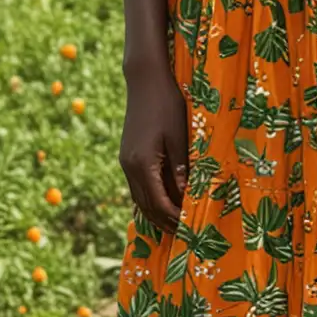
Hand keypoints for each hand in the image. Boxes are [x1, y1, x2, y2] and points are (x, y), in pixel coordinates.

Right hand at [119, 60, 188, 234]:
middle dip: (165, 222)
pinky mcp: (128, 156)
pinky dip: (149, 200)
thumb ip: (181, 168)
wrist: (144, 81)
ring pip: (139, 198)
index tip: (190, 229)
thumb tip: (185, 196)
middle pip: (146, 205)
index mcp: (143, 164)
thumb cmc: (167, 104)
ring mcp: (126, 161)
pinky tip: (162, 203)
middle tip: (184, 235)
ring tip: (174, 225)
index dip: (174, 218)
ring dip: (156, 213)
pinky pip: (137, 186)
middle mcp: (130, 166)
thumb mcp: (179, 136)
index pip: (159, 202)